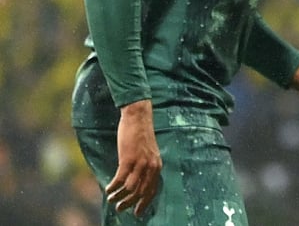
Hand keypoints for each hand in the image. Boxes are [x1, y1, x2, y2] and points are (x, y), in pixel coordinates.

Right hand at [107, 99, 161, 216]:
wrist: (138, 118)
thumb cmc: (140, 135)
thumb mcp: (148, 153)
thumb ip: (145, 166)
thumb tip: (137, 181)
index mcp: (157, 166)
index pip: (152, 190)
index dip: (144, 203)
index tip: (137, 213)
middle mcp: (151, 167)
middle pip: (141, 192)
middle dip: (129, 203)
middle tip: (119, 209)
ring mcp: (141, 163)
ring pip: (130, 189)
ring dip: (119, 197)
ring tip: (111, 199)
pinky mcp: (128, 159)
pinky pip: (120, 180)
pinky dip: (113, 187)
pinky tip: (108, 189)